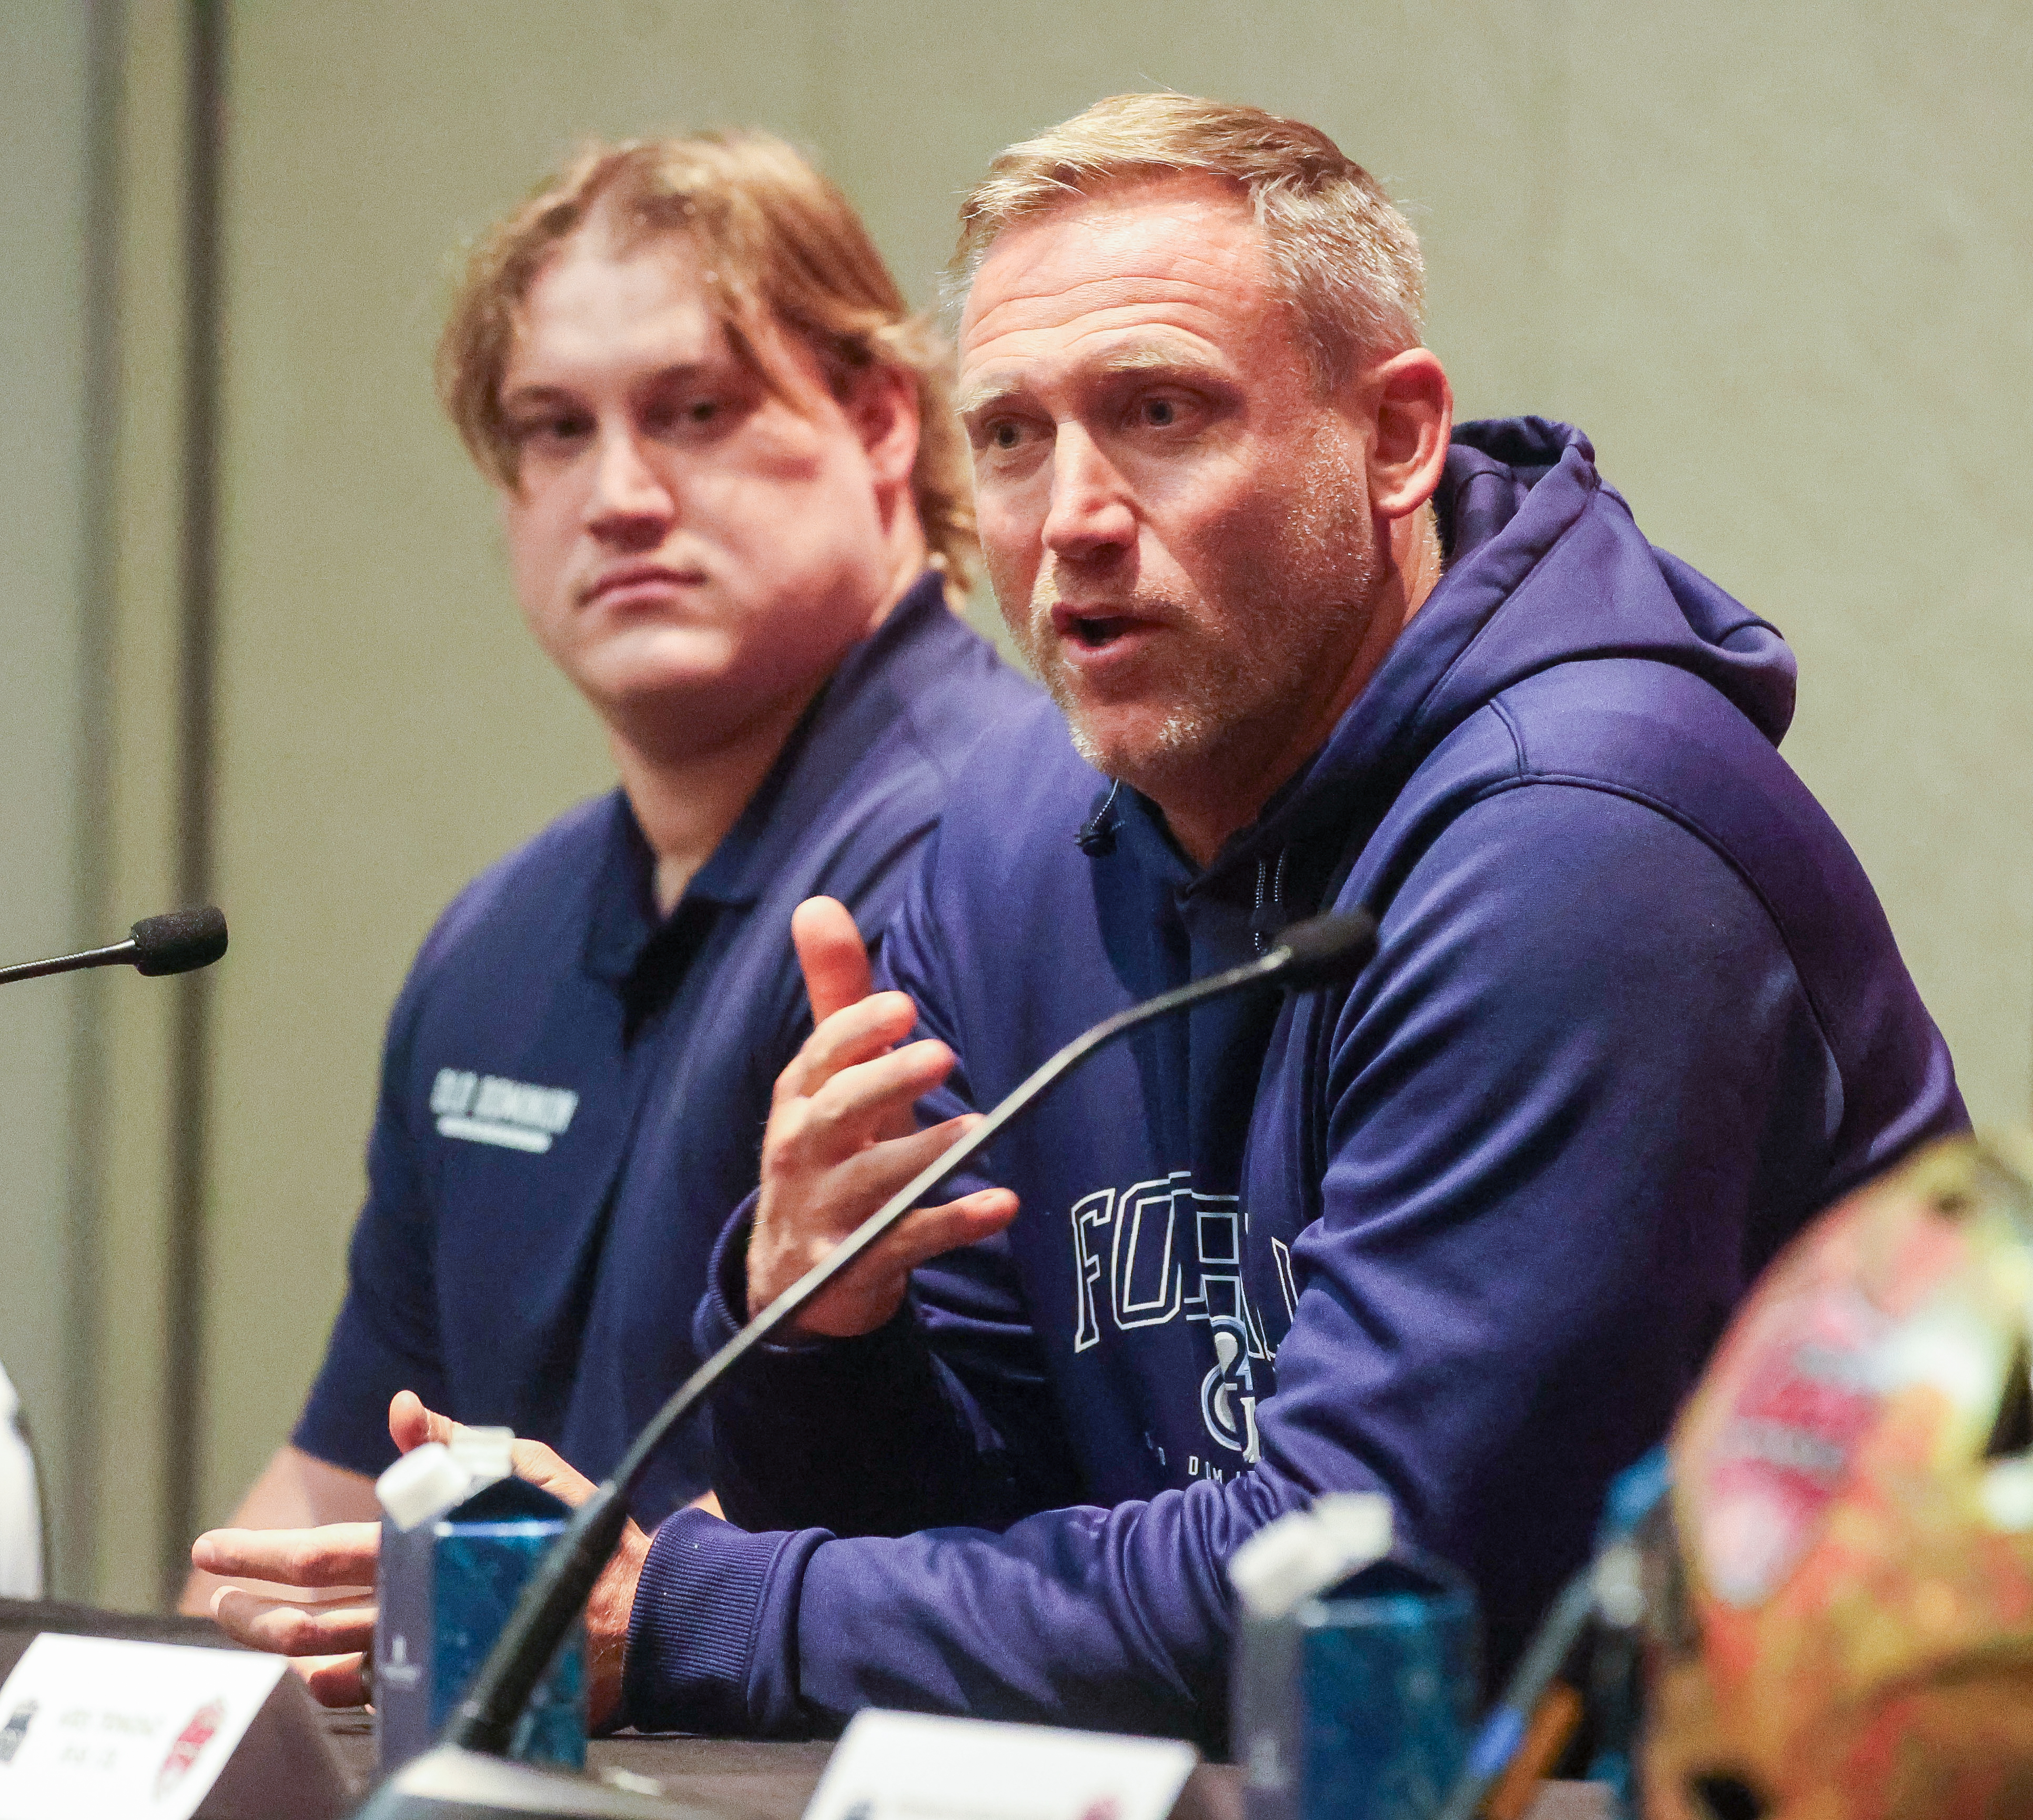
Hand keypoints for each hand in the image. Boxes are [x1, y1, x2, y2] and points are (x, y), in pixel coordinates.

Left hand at [192, 1391, 648, 1725]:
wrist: (631, 1616)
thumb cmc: (577, 1529)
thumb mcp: (523, 1467)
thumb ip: (454, 1443)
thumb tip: (404, 1408)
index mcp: (422, 1547)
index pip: (318, 1556)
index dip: (257, 1554)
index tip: (211, 1550)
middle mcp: (411, 1606)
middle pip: (302, 1621)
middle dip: (247, 1607)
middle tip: (218, 1595)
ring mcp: (420, 1652)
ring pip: (320, 1663)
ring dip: (272, 1645)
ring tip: (244, 1625)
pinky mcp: (438, 1684)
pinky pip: (360, 1696)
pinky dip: (319, 1684)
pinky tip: (301, 1669)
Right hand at [746, 896, 1018, 1334]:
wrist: (797, 1276)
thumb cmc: (831, 1151)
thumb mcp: (832, 1079)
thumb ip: (835, 997)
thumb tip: (816, 903)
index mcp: (801, 1099)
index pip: (821, 1057)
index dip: (857, 1032)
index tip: (903, 1007)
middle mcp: (802, 1152)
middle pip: (838, 1113)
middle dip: (885, 1082)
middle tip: (941, 1055)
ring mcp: (824, 1211)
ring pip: (871, 1181)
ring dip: (924, 1155)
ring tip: (976, 1130)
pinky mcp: (852, 1265)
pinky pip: (905, 1243)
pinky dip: (954, 1225)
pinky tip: (1003, 1204)